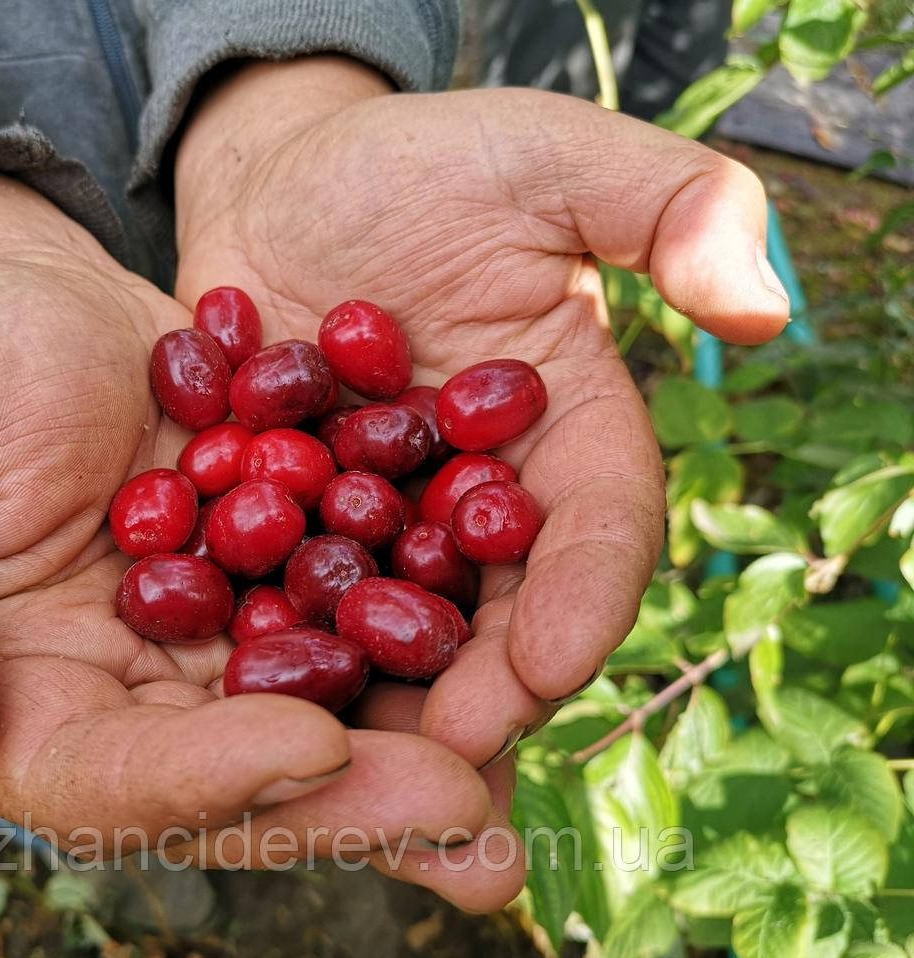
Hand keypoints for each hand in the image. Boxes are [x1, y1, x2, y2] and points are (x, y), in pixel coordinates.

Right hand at [0, 161, 525, 910]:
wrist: (33, 298)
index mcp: (29, 707)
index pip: (112, 783)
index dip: (206, 779)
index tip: (305, 748)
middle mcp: (139, 704)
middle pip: (245, 783)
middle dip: (352, 801)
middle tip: (462, 809)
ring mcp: (223, 649)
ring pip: (326, 726)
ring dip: (418, 759)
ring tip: (509, 782)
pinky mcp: (290, 582)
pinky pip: (366, 629)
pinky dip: (436, 655)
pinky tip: (520, 661)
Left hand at [174, 58, 789, 768]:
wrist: (284, 182)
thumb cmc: (420, 161)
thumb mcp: (544, 155)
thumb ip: (664, 206)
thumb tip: (759, 304)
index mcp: (564, 432)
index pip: (599, 527)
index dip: (586, 596)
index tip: (559, 665)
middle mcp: (480, 501)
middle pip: (499, 609)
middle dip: (479, 686)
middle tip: (443, 758)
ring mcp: (380, 526)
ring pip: (392, 627)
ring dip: (374, 698)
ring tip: (341, 760)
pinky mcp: (286, 527)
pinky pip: (282, 594)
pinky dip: (270, 643)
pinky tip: (240, 697)